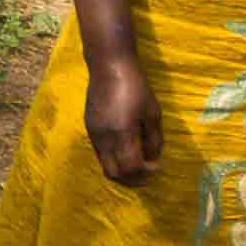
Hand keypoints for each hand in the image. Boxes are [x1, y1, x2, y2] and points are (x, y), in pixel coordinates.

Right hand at [82, 49, 158, 184]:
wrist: (108, 66)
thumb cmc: (136, 87)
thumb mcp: (153, 112)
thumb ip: (154, 139)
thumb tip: (152, 158)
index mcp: (122, 133)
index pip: (131, 168)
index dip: (145, 173)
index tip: (156, 166)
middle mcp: (104, 138)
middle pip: (114, 174)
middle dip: (131, 179)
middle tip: (145, 172)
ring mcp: (94, 134)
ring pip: (104, 165)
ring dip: (121, 169)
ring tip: (136, 161)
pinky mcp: (89, 128)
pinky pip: (100, 152)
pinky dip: (113, 158)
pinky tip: (124, 147)